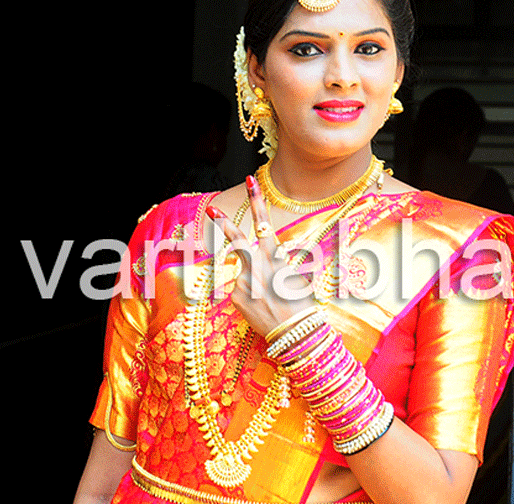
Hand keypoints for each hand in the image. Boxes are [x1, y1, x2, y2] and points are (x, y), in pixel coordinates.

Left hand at [206, 176, 313, 336]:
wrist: (295, 332)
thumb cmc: (302, 304)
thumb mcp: (295, 276)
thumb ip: (277, 263)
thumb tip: (266, 259)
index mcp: (275, 256)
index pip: (264, 222)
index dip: (257, 201)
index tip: (250, 181)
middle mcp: (257, 264)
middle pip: (237, 240)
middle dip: (223, 224)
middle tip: (212, 210)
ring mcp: (243, 280)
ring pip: (244, 275)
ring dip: (254, 285)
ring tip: (270, 301)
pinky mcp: (235, 297)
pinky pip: (240, 292)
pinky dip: (249, 298)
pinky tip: (261, 309)